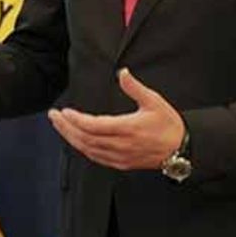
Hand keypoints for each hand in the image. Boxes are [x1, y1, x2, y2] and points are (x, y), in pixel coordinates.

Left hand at [48, 69, 184, 170]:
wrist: (181, 149)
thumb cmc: (169, 125)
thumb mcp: (154, 101)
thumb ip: (135, 87)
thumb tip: (122, 72)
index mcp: (128, 128)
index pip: (94, 126)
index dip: (76, 120)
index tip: (64, 111)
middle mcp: (121, 145)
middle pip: (85, 139)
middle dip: (66, 128)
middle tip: (53, 116)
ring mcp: (120, 157)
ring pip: (88, 149)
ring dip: (71, 138)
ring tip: (60, 126)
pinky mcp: (121, 164)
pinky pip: (96, 158)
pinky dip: (83, 148)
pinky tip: (76, 140)